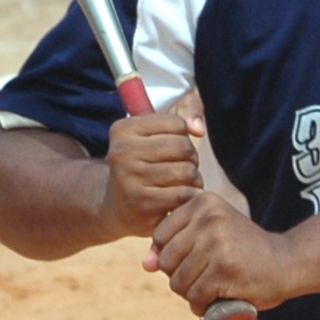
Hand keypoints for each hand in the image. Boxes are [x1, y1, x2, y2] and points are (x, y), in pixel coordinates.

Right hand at [99, 97, 203, 235]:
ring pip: (186, 171)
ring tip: (184, 182)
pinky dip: (190, 195)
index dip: (184, 136)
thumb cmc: (145, 165)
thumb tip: (198, 129)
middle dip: (192, 158)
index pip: (177, 123)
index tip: (173, 148)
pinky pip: (184, 194)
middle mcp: (122, 151)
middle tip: (183, 167)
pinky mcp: (142, 203)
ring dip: (194, 178)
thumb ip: (186, 110)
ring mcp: (130, 178)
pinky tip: (182, 197)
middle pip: (183, 147)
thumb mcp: (157, 132)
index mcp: (123, 129)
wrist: (120, 208)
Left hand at [145, 194, 296, 319]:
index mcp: (202, 202)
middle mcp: (208, 218)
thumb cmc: (244, 249)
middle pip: (166, 261)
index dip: (171, 256)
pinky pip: (195, 296)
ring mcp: (216, 243)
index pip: (160, 236)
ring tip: (210, 290)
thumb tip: (146, 264)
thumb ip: (176, 242)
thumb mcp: (210, 233)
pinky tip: (216, 301)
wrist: (287, 262)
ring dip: (190, 294)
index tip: (196, 260)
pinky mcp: (223, 270)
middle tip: (203, 279)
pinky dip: (202, 306)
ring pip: (178, 282)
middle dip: (179, 277)